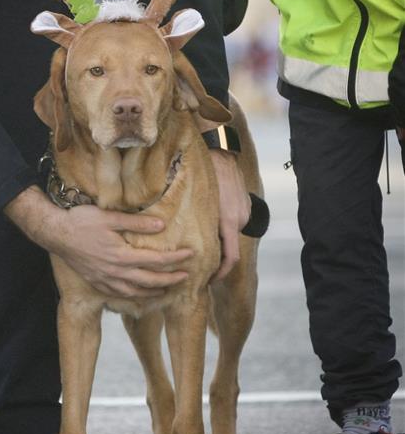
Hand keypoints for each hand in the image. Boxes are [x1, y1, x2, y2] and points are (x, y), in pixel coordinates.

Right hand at [4, 187, 192, 298]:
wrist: (55, 233)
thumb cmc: (82, 221)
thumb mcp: (110, 217)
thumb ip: (137, 223)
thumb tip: (162, 225)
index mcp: (121, 256)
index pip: (156, 261)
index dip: (176, 259)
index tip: (191, 255)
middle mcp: (115, 273)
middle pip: (150, 281)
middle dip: (171, 280)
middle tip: (187, 277)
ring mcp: (105, 280)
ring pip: (136, 293)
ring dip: (155, 292)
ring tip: (167, 289)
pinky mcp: (96, 283)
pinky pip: (120, 295)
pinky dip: (135, 297)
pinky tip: (140, 294)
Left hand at [208, 149, 250, 281]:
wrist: (221, 154)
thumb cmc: (206, 177)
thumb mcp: (198, 203)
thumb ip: (199, 223)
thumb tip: (188, 242)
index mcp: (229, 222)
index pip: (231, 258)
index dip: (221, 273)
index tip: (210, 279)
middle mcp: (240, 219)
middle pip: (229, 244)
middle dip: (215, 252)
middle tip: (197, 256)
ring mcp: (245, 212)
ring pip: (230, 232)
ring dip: (219, 235)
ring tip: (201, 230)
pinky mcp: (246, 205)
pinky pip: (234, 220)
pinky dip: (224, 223)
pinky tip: (213, 215)